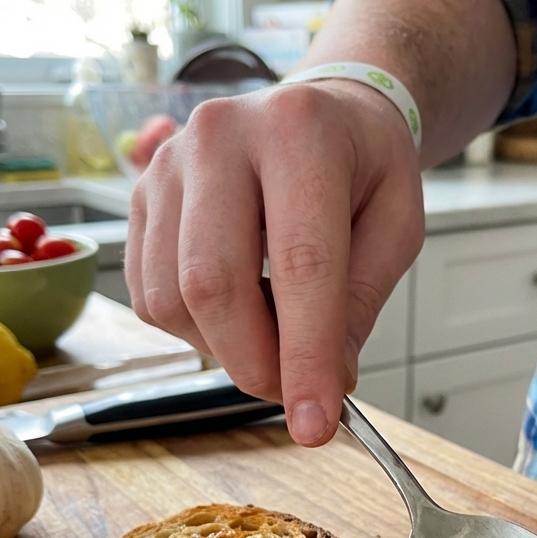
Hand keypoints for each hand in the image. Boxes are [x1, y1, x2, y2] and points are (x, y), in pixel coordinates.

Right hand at [124, 80, 423, 444]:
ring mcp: (169, 164)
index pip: (301, 264)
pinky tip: (238, 310)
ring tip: (272, 336)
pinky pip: (150, 295)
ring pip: (173, 299)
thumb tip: (325, 381)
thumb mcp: (397, 225)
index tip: (315, 425)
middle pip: (214, 284)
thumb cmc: (361, 166)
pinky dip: (195, 329)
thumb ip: (361, 302)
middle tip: (293, 395)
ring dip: (224, 349)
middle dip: (255, 365)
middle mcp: (222, 136)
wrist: (316, 112)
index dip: (306, 355)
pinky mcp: (139, 196)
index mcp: (301, 132)